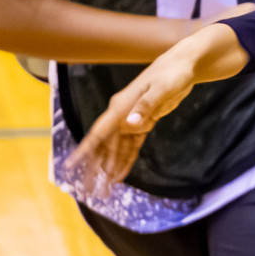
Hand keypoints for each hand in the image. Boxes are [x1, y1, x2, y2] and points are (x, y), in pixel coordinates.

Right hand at [63, 42, 201, 198]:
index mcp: (121, 106)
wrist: (183, 65)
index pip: (98, 132)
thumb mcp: (162, 89)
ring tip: (105, 190)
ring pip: (117, 149)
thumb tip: (130, 124)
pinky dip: (126, 160)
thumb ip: (146, 106)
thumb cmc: (172, 73)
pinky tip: (120, 175)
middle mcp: (122, 114)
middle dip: (95, 168)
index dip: (84, 151)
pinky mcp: (145, 122)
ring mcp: (132, 119)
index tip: (70, 166)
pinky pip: (132, 146)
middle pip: (104, 146)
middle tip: (88, 190)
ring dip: (111, 168)